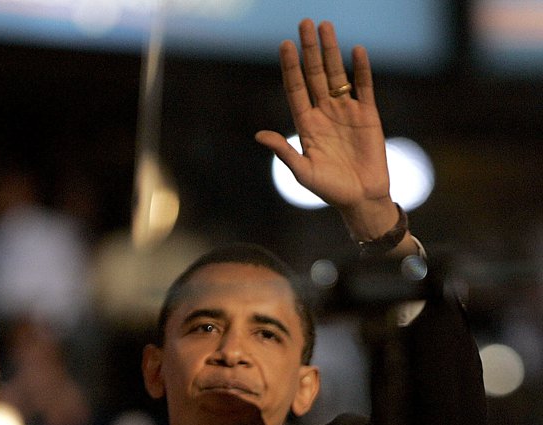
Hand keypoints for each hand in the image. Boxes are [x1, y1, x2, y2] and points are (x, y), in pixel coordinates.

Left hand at [255, 20, 397, 236]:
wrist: (361, 198)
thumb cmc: (329, 189)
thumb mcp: (302, 171)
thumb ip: (283, 151)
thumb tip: (259, 134)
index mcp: (306, 124)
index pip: (296, 89)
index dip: (290, 67)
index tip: (284, 44)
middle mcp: (324, 113)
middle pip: (315, 74)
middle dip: (310, 50)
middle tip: (305, 23)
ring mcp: (346, 111)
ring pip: (338, 75)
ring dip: (332, 51)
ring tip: (326, 27)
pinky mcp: (368, 115)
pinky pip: (364, 87)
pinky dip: (361, 69)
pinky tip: (356, 50)